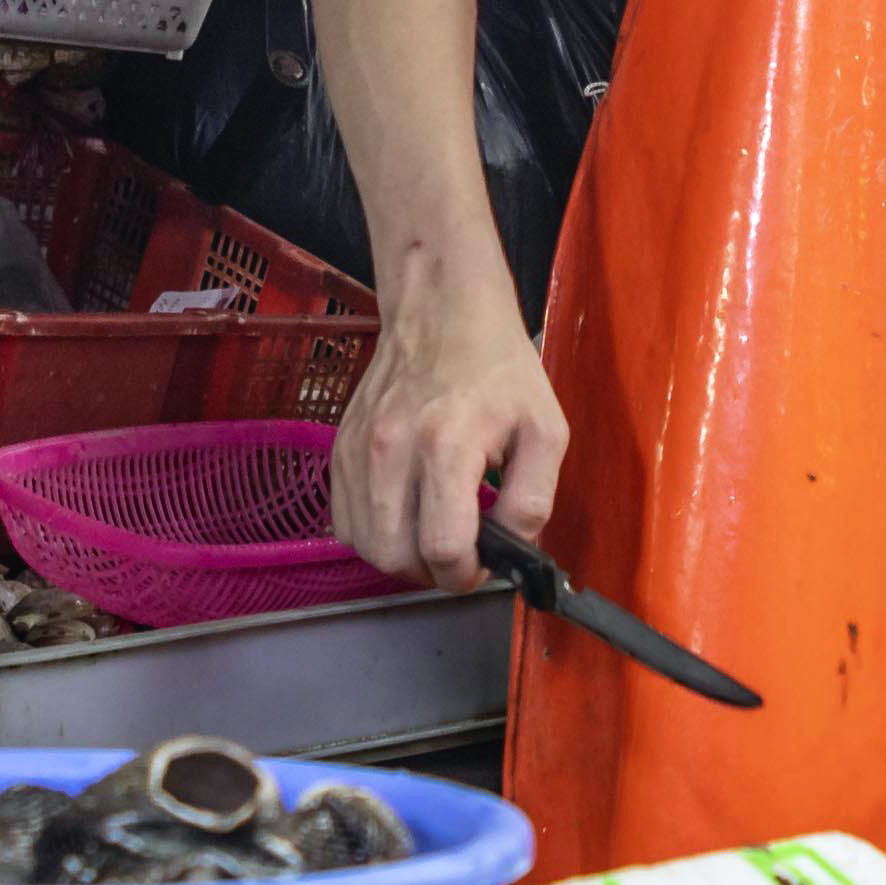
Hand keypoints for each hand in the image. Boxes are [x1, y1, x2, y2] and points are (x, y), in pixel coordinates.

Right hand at [331, 296, 568, 590]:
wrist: (442, 311)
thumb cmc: (498, 368)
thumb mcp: (545, 430)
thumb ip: (533, 500)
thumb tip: (512, 552)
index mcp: (446, 445)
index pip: (443, 549)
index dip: (469, 574)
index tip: (484, 562)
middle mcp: (391, 450)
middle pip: (395, 558)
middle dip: (433, 573)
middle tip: (460, 553)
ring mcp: (357, 450)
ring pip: (364, 546)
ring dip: (401, 557)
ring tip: (432, 533)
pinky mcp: (340, 448)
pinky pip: (343, 522)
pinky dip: (373, 534)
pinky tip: (404, 515)